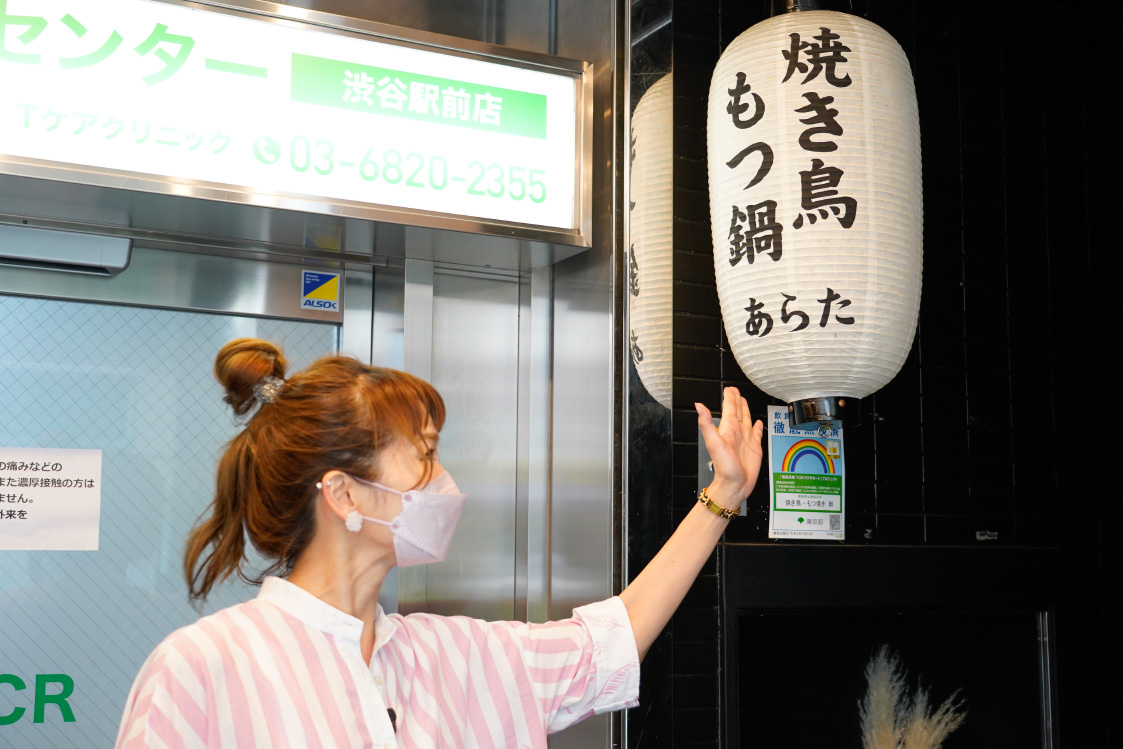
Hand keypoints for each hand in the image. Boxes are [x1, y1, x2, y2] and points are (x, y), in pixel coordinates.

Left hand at [695, 387, 763, 507]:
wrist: (735, 485)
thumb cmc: (724, 467)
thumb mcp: (714, 443)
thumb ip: (706, 424)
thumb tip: (698, 406)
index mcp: (728, 429)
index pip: (728, 409)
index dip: (729, 398)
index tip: (729, 389)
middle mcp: (737, 433)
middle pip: (738, 412)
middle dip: (737, 400)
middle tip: (736, 390)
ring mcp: (746, 440)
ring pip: (747, 420)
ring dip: (746, 410)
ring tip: (745, 400)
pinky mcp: (755, 448)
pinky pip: (757, 434)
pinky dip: (758, 427)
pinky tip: (758, 422)